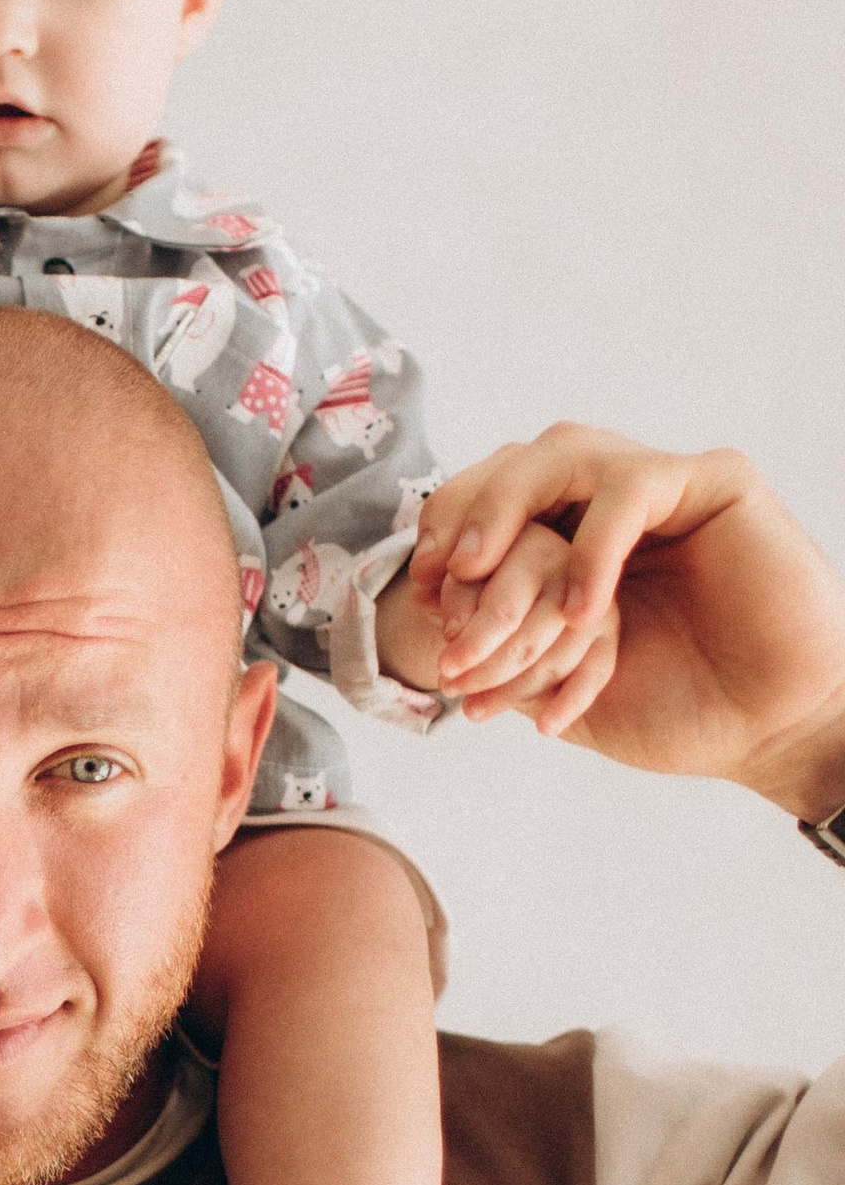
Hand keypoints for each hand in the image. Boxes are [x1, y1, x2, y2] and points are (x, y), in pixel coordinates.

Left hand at [407, 428, 844, 812]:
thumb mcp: (557, 682)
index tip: (421, 592)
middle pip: (520, 461)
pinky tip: (580, 608)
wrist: (764, 733)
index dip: (447, 529)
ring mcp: (665, 485)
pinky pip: (635, 484)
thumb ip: (502, 646)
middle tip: (439, 572)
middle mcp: (614, 501)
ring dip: (510, 509)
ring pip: (567, 452)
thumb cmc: (674, 712)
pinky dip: (593, 543)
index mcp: (575, 536)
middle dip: (466, 510)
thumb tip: (423, 631)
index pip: (493, 498)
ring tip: (481, 574)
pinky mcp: (717, 481)